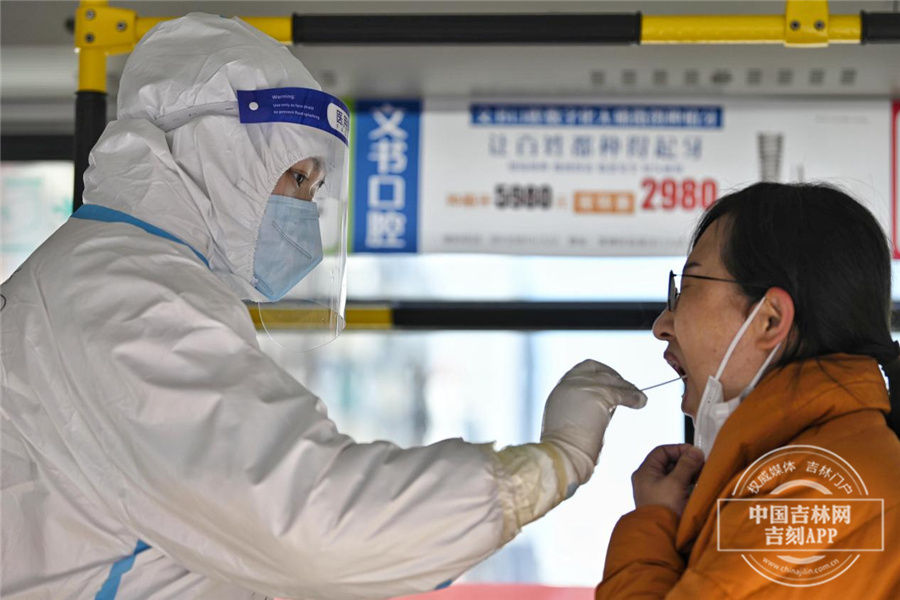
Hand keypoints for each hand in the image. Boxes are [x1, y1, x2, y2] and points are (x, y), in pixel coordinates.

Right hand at [541, 359, 646, 485]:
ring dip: (627, 387)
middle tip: (627, 388)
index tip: (610, 382)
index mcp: (559, 392)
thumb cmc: (566, 448)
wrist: (562, 454)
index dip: (598, 374)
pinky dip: (633, 397)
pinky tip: (640, 402)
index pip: (581, 371)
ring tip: (638, 397)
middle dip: (614, 377)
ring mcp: (581, 387)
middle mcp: (568, 385)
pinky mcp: (598, 395)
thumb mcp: (569, 421)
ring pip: (610, 380)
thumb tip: (606, 406)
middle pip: (596, 369)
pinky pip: (621, 393)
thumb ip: (582, 409)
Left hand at [632, 444, 704, 516]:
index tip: (695, 454)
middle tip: (702, 465)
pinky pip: (677, 488)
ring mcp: (656, 491)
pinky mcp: (665, 502)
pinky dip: (687, 485)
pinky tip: (698, 487)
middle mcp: (648, 480)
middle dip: (686, 462)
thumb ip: (686, 465)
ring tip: (702, 476)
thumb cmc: (664, 507)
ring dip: (689, 474)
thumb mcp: (675, 483)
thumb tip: (695, 451)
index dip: (679, 449)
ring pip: (674, 476)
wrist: (660, 537)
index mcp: (645, 472)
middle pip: (669, 463)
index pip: (662, 452)